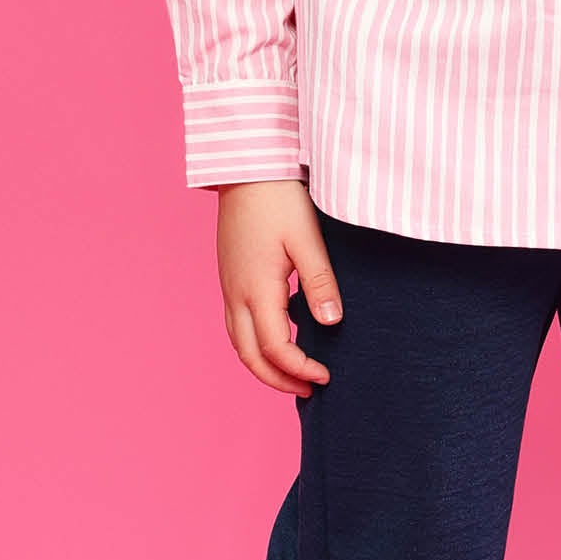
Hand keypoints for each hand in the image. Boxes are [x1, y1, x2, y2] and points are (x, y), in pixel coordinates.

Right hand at [214, 180, 342, 397]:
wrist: (246, 168)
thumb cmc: (279, 198)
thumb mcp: (308, 239)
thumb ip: (320, 283)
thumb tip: (331, 324)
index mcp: (257, 289)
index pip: (275, 348)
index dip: (300, 369)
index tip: (326, 376)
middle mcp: (236, 293)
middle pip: (249, 356)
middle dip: (277, 380)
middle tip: (308, 391)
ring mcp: (229, 286)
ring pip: (238, 342)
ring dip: (263, 365)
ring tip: (292, 375)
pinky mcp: (230, 276)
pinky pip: (236, 324)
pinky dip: (255, 344)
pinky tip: (277, 340)